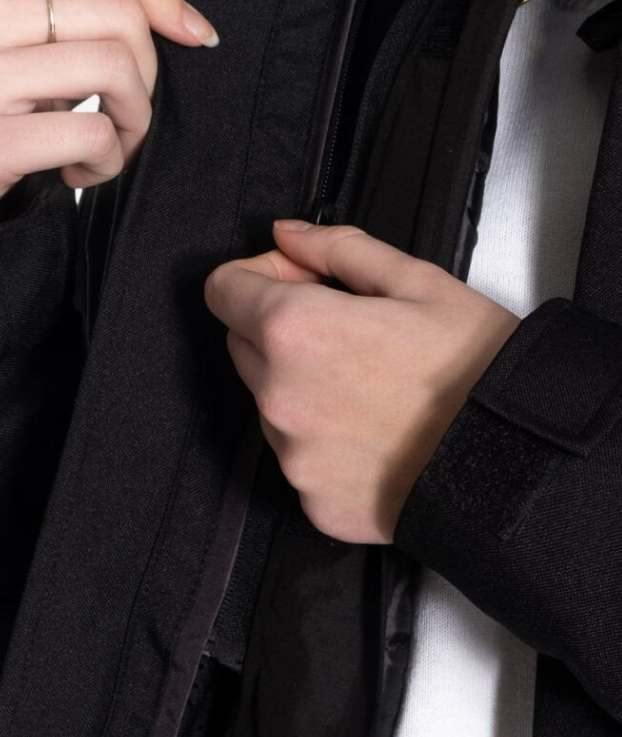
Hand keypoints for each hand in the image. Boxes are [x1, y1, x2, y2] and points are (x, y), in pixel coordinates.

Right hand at [0, 0, 218, 229]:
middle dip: (148, 77)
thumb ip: (54, 24)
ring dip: (134, 122)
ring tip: (109, 148)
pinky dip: (108, 163)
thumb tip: (163, 15)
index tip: (186, 32)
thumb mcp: (2, 49)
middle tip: (127, 117)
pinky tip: (78, 173)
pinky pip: (93, 134)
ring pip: (115, 67)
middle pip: (120, 16)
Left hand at [205, 222, 520, 543]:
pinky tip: (374, 436)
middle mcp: (279, 398)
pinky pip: (299, 460)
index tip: (298, 282)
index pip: (222, 289)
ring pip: (269, 406)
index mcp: (295, 331)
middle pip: (242, 346)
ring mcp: (293, 457)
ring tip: (371, 391)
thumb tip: (287, 235)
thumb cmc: (476, 371)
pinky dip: (324, 445)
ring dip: (301, 390)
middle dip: (279, 331)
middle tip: (347, 335)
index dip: (257, 275)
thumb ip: (338, 249)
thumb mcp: (418, 282)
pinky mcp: (312, 501)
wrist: (514, 460)